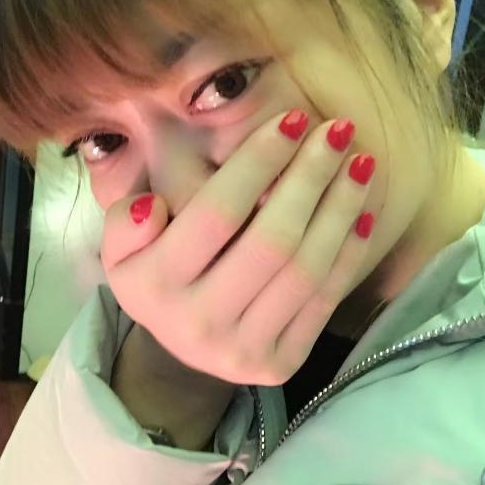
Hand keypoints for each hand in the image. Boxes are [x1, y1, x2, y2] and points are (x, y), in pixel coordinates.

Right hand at [101, 111, 375, 385]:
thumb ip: (125, 224)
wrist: (184, 349)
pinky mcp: (282, 364)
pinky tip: (363, 211)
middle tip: (338, 131)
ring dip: (340, 210)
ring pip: (306, 270)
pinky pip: (325, 301)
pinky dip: (349, 252)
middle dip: (310, 178)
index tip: (293, 120)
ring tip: (361, 162)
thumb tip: (155, 206)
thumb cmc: (158, 280)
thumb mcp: (121, 252)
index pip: (216, 214)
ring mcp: (245, 351)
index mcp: (155, 288)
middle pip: (271, 240)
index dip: (258, 163)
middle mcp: (200, 324)